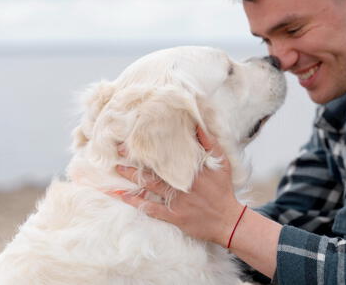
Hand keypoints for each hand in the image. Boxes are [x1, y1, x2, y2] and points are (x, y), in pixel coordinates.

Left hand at [112, 126, 243, 246]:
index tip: (135, 137)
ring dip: (132, 177)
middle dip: (135, 159)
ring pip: (149, 185)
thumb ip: (209, 143)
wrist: (228, 220)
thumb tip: (197, 124)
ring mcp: (176, 199)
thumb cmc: (223, 189)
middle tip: (118, 150)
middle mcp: (182, 182)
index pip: (167, 153)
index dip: (150, 145)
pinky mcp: (173, 215)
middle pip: (154, 167)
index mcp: (192, 167)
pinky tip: (121, 196)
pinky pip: (150, 208)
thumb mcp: (221, 163)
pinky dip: (135, 202)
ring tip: (117, 168)